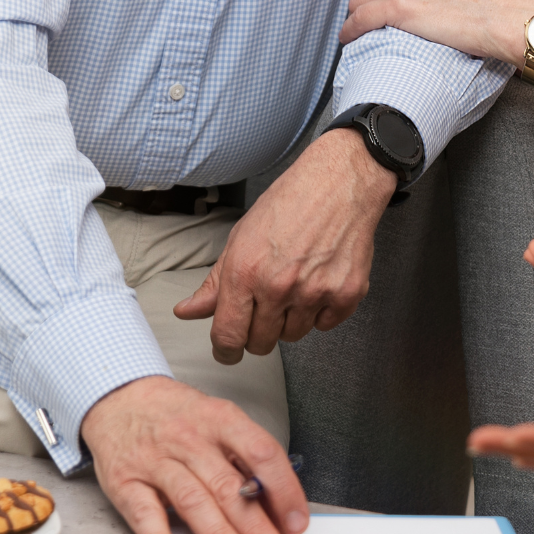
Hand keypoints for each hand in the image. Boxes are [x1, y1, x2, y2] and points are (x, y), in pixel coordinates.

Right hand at [82, 375, 307, 533]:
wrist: (119, 398)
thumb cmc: (174, 413)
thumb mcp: (215, 418)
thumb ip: (241, 456)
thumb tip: (274, 500)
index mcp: (219, 418)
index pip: (261, 452)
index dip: (283, 489)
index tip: (296, 519)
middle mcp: (188, 438)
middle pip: (229, 486)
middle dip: (256, 525)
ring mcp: (155, 461)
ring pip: (194, 502)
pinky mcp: (126, 483)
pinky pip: (146, 516)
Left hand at [175, 127, 394, 362]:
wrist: (340, 182)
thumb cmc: (289, 203)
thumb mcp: (241, 238)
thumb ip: (214, 282)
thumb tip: (186, 312)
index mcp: (245, 272)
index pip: (228, 336)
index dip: (225, 350)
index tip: (228, 351)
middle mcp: (278, 287)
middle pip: (261, 343)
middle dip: (258, 332)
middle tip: (266, 305)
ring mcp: (315, 292)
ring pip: (293, 335)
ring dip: (291, 320)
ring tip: (296, 285)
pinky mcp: (346, 293)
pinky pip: (325, 325)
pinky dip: (321, 312)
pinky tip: (319, 282)